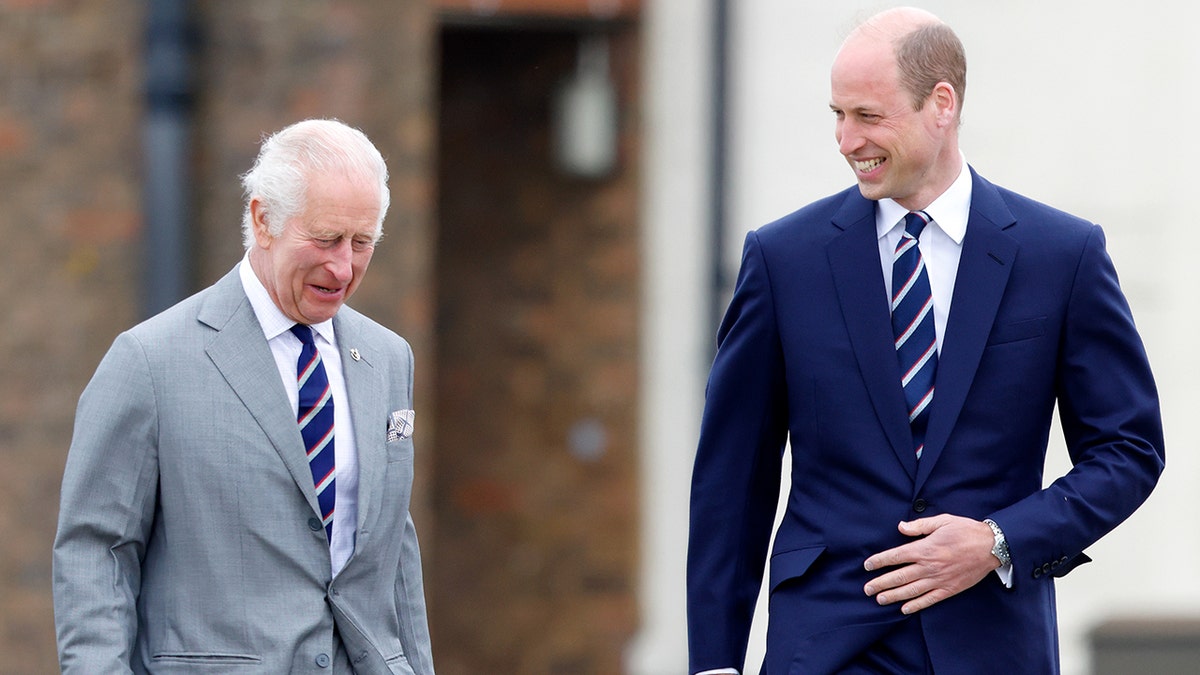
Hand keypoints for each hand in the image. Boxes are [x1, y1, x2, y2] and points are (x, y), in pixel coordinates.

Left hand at [862, 514, 998, 614]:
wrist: (991, 546)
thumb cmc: (965, 531)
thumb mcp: (941, 521)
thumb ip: (919, 526)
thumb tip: (901, 527)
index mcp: (924, 548)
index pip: (895, 556)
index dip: (879, 562)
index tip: (867, 566)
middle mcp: (929, 566)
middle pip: (898, 577)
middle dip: (880, 583)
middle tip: (866, 589)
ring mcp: (939, 579)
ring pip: (911, 590)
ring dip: (893, 596)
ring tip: (879, 600)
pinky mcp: (949, 589)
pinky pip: (929, 599)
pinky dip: (916, 605)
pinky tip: (904, 609)